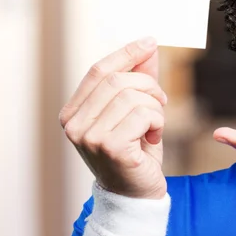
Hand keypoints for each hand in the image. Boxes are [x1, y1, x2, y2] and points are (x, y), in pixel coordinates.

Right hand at [60, 37, 167, 198]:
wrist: (136, 194)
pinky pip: (143, 115)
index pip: (99, 71)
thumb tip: (148, 46)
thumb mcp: (136, 110)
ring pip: (132, 96)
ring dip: (155, 107)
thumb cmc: (135, 151)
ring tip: (155, 126)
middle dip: (148, 85)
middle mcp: (74, 124)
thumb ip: (138, 79)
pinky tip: (153, 139)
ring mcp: (89, 136)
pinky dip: (157, 122)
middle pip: (117, 80)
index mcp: (74, 112)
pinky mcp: (109, 147)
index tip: (150, 42)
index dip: (126, 53)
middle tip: (161, 101)